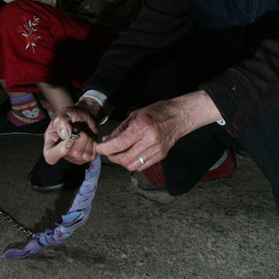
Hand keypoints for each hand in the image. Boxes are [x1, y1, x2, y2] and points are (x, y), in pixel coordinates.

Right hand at [44, 102, 99, 163]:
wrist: (82, 117)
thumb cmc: (69, 116)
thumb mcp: (63, 113)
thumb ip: (61, 122)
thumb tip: (65, 134)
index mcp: (50, 145)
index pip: (51, 157)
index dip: (61, 151)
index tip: (70, 138)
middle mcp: (61, 154)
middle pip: (73, 154)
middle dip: (79, 137)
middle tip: (77, 128)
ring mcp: (74, 158)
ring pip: (84, 154)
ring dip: (87, 139)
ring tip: (82, 132)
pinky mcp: (86, 158)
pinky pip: (92, 155)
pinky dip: (93, 144)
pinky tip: (88, 138)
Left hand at [96, 91, 221, 172]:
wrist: (179, 116)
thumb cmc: (156, 112)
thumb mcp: (135, 116)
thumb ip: (120, 130)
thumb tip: (106, 142)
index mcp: (143, 127)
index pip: (119, 144)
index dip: (105, 149)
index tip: (99, 148)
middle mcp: (151, 140)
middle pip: (124, 158)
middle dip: (112, 156)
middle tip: (107, 151)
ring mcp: (157, 150)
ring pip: (132, 165)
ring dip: (121, 161)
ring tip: (118, 153)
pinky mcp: (161, 156)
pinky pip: (141, 166)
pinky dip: (132, 163)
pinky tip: (130, 154)